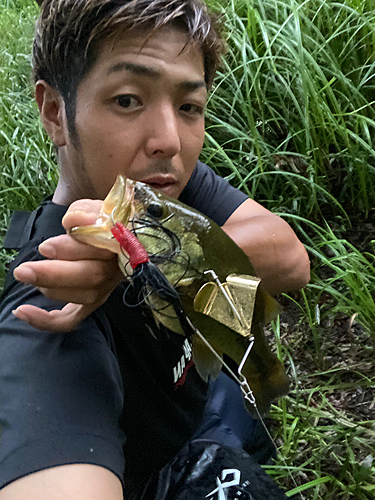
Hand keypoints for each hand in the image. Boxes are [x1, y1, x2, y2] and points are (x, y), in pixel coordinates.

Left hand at [12, 200, 122, 331]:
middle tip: (24, 270)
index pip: (103, 250)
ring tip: (28, 273)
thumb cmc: (100, 221)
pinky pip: (71, 319)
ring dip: (52, 288)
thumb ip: (84, 212)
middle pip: (92, 277)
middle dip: (54, 274)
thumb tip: (73, 222)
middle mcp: (117, 269)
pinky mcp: (91, 302)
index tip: (45, 247)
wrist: (111, 234)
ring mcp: (106, 288)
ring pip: (84, 296)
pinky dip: (46, 320)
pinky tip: (21, 312)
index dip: (73, 251)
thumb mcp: (93, 207)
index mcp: (122, 244)